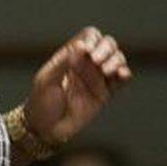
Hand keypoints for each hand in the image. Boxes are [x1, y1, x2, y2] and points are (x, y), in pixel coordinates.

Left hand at [24, 27, 131, 145]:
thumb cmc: (41, 102)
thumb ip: (63, 62)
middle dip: (106, 48)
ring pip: (117, 59)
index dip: (92, 39)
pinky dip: (125, 74)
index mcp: (72, 55)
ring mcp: (97, 78)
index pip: (90, 36)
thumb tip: (81, 46)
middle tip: (96, 61)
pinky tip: (122, 75)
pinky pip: (121, 80)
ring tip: (106, 71)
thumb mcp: (46, 79)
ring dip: (116, 60)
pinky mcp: (105, 94)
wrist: (46, 129)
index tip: (86, 50)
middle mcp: (87, 64)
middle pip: (107, 44)